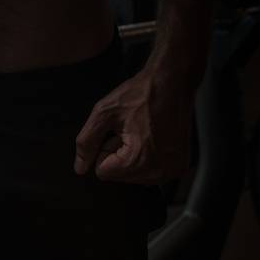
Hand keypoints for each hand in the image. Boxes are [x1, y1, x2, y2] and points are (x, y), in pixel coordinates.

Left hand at [73, 69, 192, 184]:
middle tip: (133, 130)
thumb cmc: (140, 94)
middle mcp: (157, 172)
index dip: (106, 148)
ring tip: (144, 132)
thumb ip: (87, 142)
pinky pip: (151, 171)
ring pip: (135, 175)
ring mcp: (171, 171)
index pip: (103, 172)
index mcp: (137, 161)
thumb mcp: (104, 113)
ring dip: (135, 156)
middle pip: (120, 176)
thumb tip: (79, 168)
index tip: (120, 131)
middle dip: (120, 154)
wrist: (172, 83)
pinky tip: (155, 137)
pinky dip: (149, 157)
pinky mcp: (180, 167)